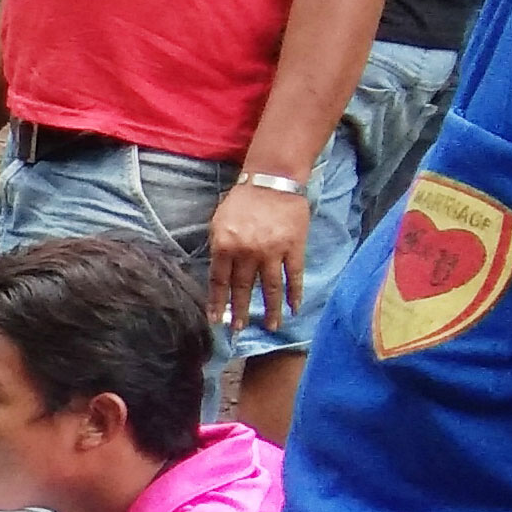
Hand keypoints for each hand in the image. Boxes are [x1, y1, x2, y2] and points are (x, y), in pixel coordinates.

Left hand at [208, 179, 310, 333]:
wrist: (272, 181)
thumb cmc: (242, 201)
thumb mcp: (218, 222)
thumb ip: (219, 248)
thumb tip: (218, 275)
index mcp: (225, 245)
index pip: (219, 281)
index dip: (217, 302)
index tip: (216, 320)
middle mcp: (247, 252)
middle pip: (243, 289)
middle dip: (240, 312)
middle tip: (238, 330)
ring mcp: (272, 251)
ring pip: (271, 288)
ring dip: (271, 310)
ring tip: (271, 327)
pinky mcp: (294, 247)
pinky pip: (295, 276)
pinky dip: (296, 293)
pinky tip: (295, 308)